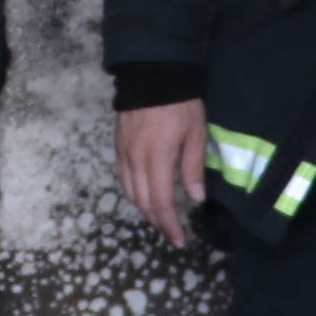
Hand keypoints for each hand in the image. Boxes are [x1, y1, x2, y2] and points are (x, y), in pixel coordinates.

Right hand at [115, 100, 208, 249]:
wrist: (153, 74)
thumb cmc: (181, 104)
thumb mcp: (196, 134)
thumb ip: (194, 168)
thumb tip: (196, 200)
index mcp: (157, 159)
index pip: (161, 203)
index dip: (170, 225)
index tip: (180, 240)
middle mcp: (136, 161)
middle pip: (143, 202)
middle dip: (158, 223)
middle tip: (173, 235)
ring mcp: (124, 153)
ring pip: (130, 192)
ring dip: (145, 210)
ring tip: (161, 219)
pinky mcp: (119, 146)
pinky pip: (123, 178)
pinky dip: (134, 193)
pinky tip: (144, 196)